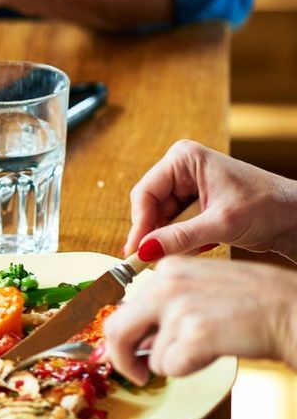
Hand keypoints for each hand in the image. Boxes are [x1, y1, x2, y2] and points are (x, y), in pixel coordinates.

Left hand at [102, 259, 296, 384]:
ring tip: (209, 345)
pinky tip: (214, 352)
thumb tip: (132, 340)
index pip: (123, 308)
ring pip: (151, 356)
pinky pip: (170, 368)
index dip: (121, 338)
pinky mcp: (194, 334)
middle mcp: (166, 284)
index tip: (124, 353)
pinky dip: (188, 370)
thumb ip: (166, 306)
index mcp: (167, 269)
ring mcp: (179, 308)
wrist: (293, 309)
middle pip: (117, 330)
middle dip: (122, 359)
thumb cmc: (256, 303)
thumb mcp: (202, 288)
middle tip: (137, 374)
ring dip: (175, 363)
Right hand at [124, 140, 296, 261]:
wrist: (296, 216)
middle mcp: (182, 168)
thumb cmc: (268, 206)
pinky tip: (198, 247)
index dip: (139, 224)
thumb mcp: (221, 224)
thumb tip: (144, 251)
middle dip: (153, 234)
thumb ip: (179, 238)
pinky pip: (173, 225)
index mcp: (185, 158)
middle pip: (150, 207)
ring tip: (183, 253)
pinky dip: (180, 240)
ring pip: (160, 219)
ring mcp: (188, 186)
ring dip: (168, 239)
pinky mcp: (195, 203)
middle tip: (150, 260)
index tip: (136, 252)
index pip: (145, 193)